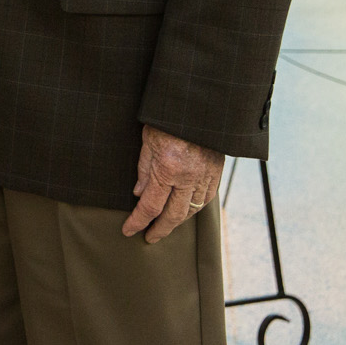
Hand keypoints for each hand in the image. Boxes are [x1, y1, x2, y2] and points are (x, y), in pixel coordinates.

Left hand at [123, 125, 223, 243]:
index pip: (150, 206)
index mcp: (167, 170)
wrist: (199, 106)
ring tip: (165, 226)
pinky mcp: (216, 173)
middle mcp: (188, 178)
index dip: (138, 221)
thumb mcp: (147, 141)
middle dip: (159, 230)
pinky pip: (206, 199)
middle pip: (173, 216)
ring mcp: (205, 177)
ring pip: (191, 210)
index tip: (129, 230)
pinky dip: (195, 209)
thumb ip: (144, 169)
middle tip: (149, 237)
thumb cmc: (166, 120)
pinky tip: (186, 211)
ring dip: (177, 222)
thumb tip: (139, 194)